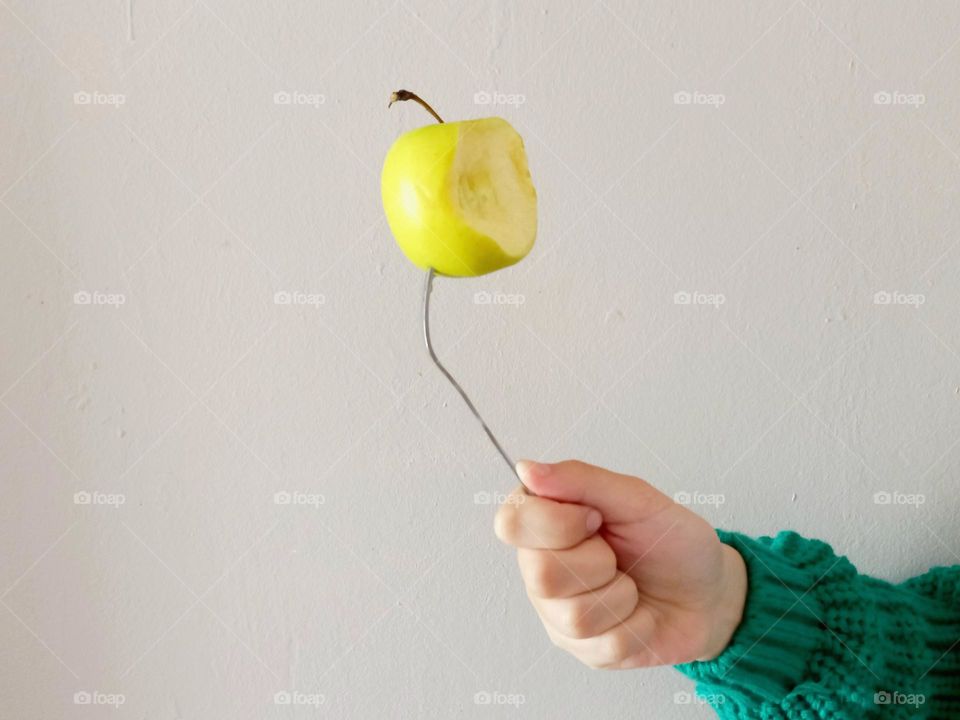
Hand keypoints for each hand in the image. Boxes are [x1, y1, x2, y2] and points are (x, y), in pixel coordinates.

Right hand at [494, 460, 745, 668]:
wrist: (708, 592)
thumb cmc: (670, 541)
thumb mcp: (636, 498)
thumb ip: (580, 479)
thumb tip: (527, 469)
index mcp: (544, 520)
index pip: (511, 523)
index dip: (557, 523)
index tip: (595, 518)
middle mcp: (539, 566)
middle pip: (542, 574)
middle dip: (598, 563)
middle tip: (617, 555)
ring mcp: (556, 612)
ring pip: (575, 615)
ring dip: (621, 596)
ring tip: (631, 584)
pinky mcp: (581, 649)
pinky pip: (604, 644)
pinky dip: (637, 625)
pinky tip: (639, 613)